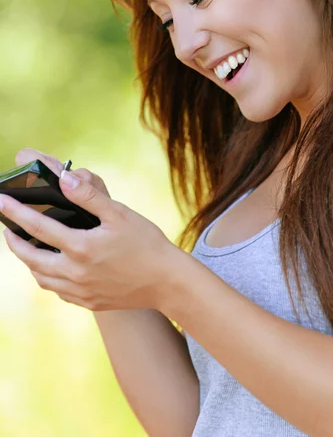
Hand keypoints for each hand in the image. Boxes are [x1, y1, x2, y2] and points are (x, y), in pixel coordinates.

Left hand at [1, 148, 178, 311]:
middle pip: (31, 258)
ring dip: (29, 262)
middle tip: (7, 230)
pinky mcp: (88, 302)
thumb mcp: (120, 214)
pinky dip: (47, 278)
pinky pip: (58, 291)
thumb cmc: (146, 244)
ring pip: (41, 277)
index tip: (2, 202)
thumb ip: (89, 197)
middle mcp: (75, 272)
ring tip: (27, 249)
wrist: (166, 282)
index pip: (37, 228)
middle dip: (14, 242)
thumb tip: (64, 178)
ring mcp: (80, 291)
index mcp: (81, 247)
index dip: (16, 213)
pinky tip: (52, 269)